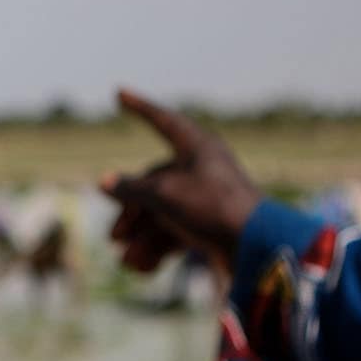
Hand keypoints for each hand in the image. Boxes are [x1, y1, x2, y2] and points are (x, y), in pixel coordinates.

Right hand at [104, 88, 260, 274]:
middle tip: (114, 237)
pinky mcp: (207, 225)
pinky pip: (172, 233)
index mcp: (197, 148)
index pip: (162, 121)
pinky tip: (144, 268)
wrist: (256, 248)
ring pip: (158, 214)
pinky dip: (156, 249)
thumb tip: (104, 181)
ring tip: (128, 261)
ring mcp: (203, 198)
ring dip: (140, 239)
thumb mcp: (165, 195)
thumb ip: (131, 188)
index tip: (118, 93)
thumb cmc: (214, 210)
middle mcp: (199, 169)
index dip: (139, 107)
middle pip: (150, 185)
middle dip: (130, 214)